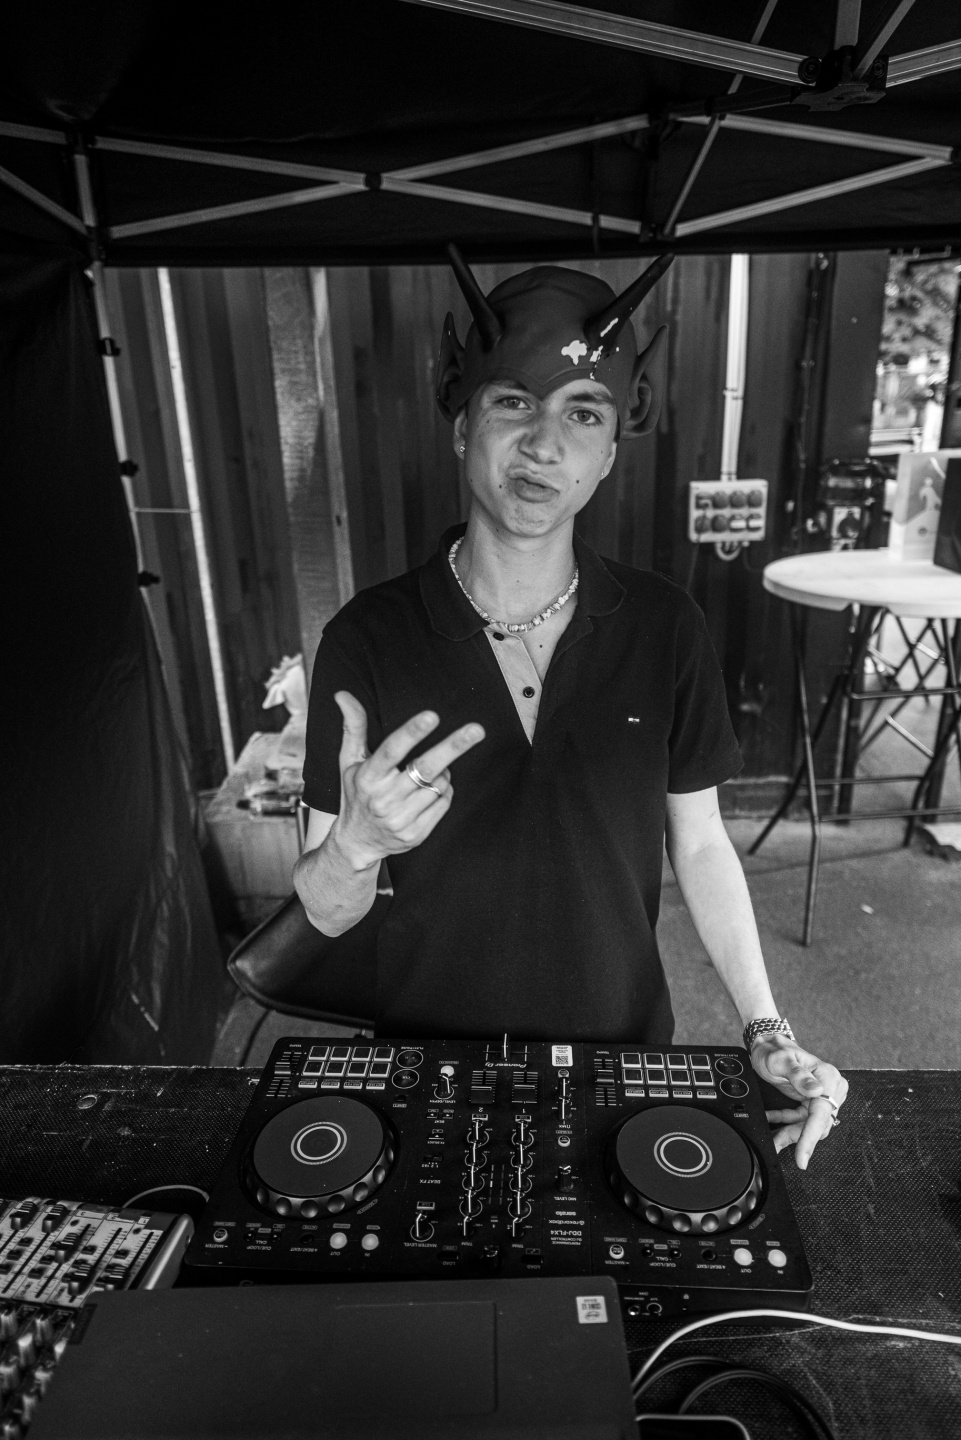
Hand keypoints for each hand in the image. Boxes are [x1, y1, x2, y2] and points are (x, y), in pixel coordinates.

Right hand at [329, 691, 484, 870]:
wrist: (356, 842)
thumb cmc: (356, 793)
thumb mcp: (349, 761)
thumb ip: (353, 727)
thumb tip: (343, 694)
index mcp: (367, 777)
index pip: (391, 750)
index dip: (412, 732)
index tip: (432, 716)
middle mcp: (383, 798)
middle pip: (425, 768)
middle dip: (453, 747)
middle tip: (477, 730)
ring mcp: (400, 819)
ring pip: (439, 783)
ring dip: (442, 772)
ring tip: (426, 774)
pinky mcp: (415, 834)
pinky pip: (444, 802)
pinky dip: (443, 791)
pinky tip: (429, 792)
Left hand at [751, 1033, 848, 1169]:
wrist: (766, 1046)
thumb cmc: (774, 1050)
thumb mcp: (781, 1060)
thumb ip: (797, 1075)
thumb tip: (816, 1091)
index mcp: (827, 1077)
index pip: (822, 1114)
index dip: (811, 1138)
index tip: (803, 1157)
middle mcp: (829, 1087)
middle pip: (817, 1124)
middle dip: (796, 1136)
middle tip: (776, 1143)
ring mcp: (821, 1096)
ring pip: (809, 1126)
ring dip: (790, 1133)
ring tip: (772, 1136)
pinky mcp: (812, 1102)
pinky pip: (801, 1121)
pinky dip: (786, 1124)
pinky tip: (772, 1120)